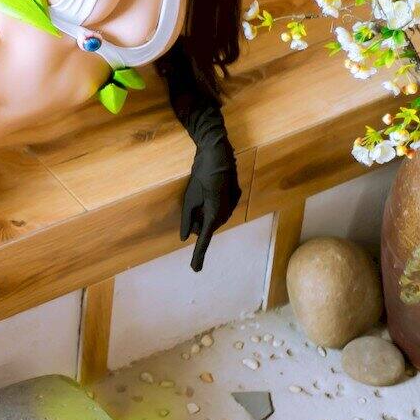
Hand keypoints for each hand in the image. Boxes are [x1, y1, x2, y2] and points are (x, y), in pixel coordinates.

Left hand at [180, 144, 241, 271]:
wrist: (217, 151)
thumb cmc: (201, 173)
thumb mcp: (189, 196)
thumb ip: (187, 217)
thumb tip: (185, 237)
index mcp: (215, 213)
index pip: (204, 238)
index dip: (199, 254)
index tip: (195, 269)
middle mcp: (227, 212)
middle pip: (208, 227)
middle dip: (198, 221)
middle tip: (193, 200)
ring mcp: (233, 204)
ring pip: (214, 218)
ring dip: (205, 212)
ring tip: (200, 192)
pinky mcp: (234, 197)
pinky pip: (220, 209)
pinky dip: (211, 205)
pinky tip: (209, 190)